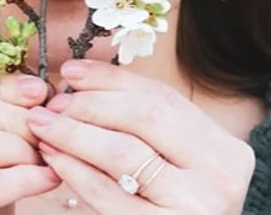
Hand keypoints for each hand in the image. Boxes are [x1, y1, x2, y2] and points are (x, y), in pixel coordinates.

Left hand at [27, 60, 255, 214]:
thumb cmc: (182, 208)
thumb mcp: (181, 164)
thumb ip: (149, 129)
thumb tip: (84, 84)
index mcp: (225, 150)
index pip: (163, 98)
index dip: (113, 80)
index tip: (73, 70)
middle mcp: (217, 176)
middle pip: (145, 118)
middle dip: (92, 104)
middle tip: (55, 101)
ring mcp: (192, 207)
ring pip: (123, 153)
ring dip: (76, 133)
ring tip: (45, 125)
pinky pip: (108, 196)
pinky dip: (77, 172)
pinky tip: (56, 158)